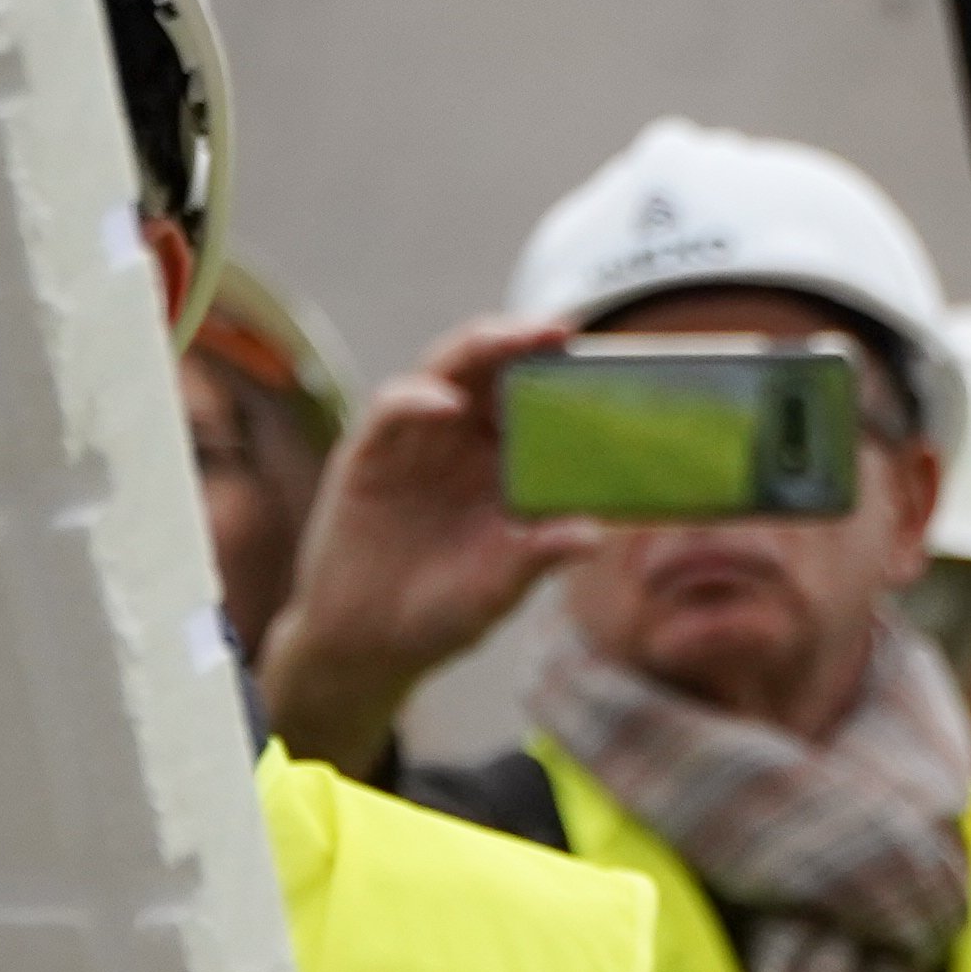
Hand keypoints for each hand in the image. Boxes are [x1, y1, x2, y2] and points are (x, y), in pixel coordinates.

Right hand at [258, 312, 603, 770]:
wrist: (366, 644)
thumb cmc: (443, 611)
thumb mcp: (499, 587)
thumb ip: (538, 556)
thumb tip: (594, 535)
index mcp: (503, 463)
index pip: (537, 401)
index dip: (565, 375)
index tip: (604, 357)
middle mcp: (461, 440)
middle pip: (493, 370)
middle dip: (525, 340)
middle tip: (562, 328)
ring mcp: (415, 441)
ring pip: (446, 371)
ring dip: (480, 348)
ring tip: (517, 339)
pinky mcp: (368, 454)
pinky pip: (393, 410)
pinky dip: (419, 400)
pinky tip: (448, 405)